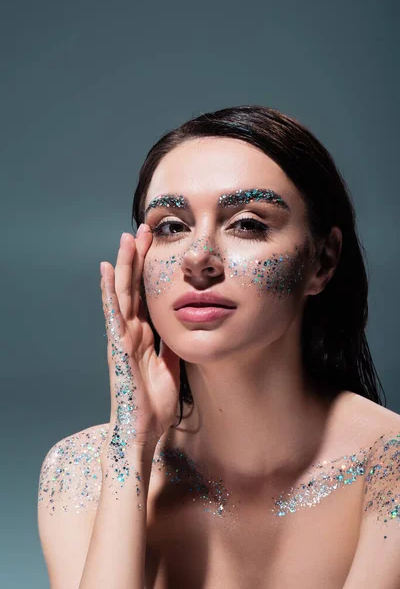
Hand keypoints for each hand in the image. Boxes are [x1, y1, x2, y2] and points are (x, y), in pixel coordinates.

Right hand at [100, 224, 180, 469]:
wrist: (143, 429)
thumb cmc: (154, 401)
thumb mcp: (171, 364)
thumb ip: (171, 343)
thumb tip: (182, 324)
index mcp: (142, 335)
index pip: (144, 294)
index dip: (148, 270)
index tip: (157, 245)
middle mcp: (129, 331)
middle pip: (133, 287)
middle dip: (138, 258)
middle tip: (145, 229)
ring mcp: (122, 337)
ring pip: (122, 292)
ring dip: (124, 264)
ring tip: (127, 238)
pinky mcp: (119, 346)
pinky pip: (113, 313)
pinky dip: (109, 290)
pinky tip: (106, 270)